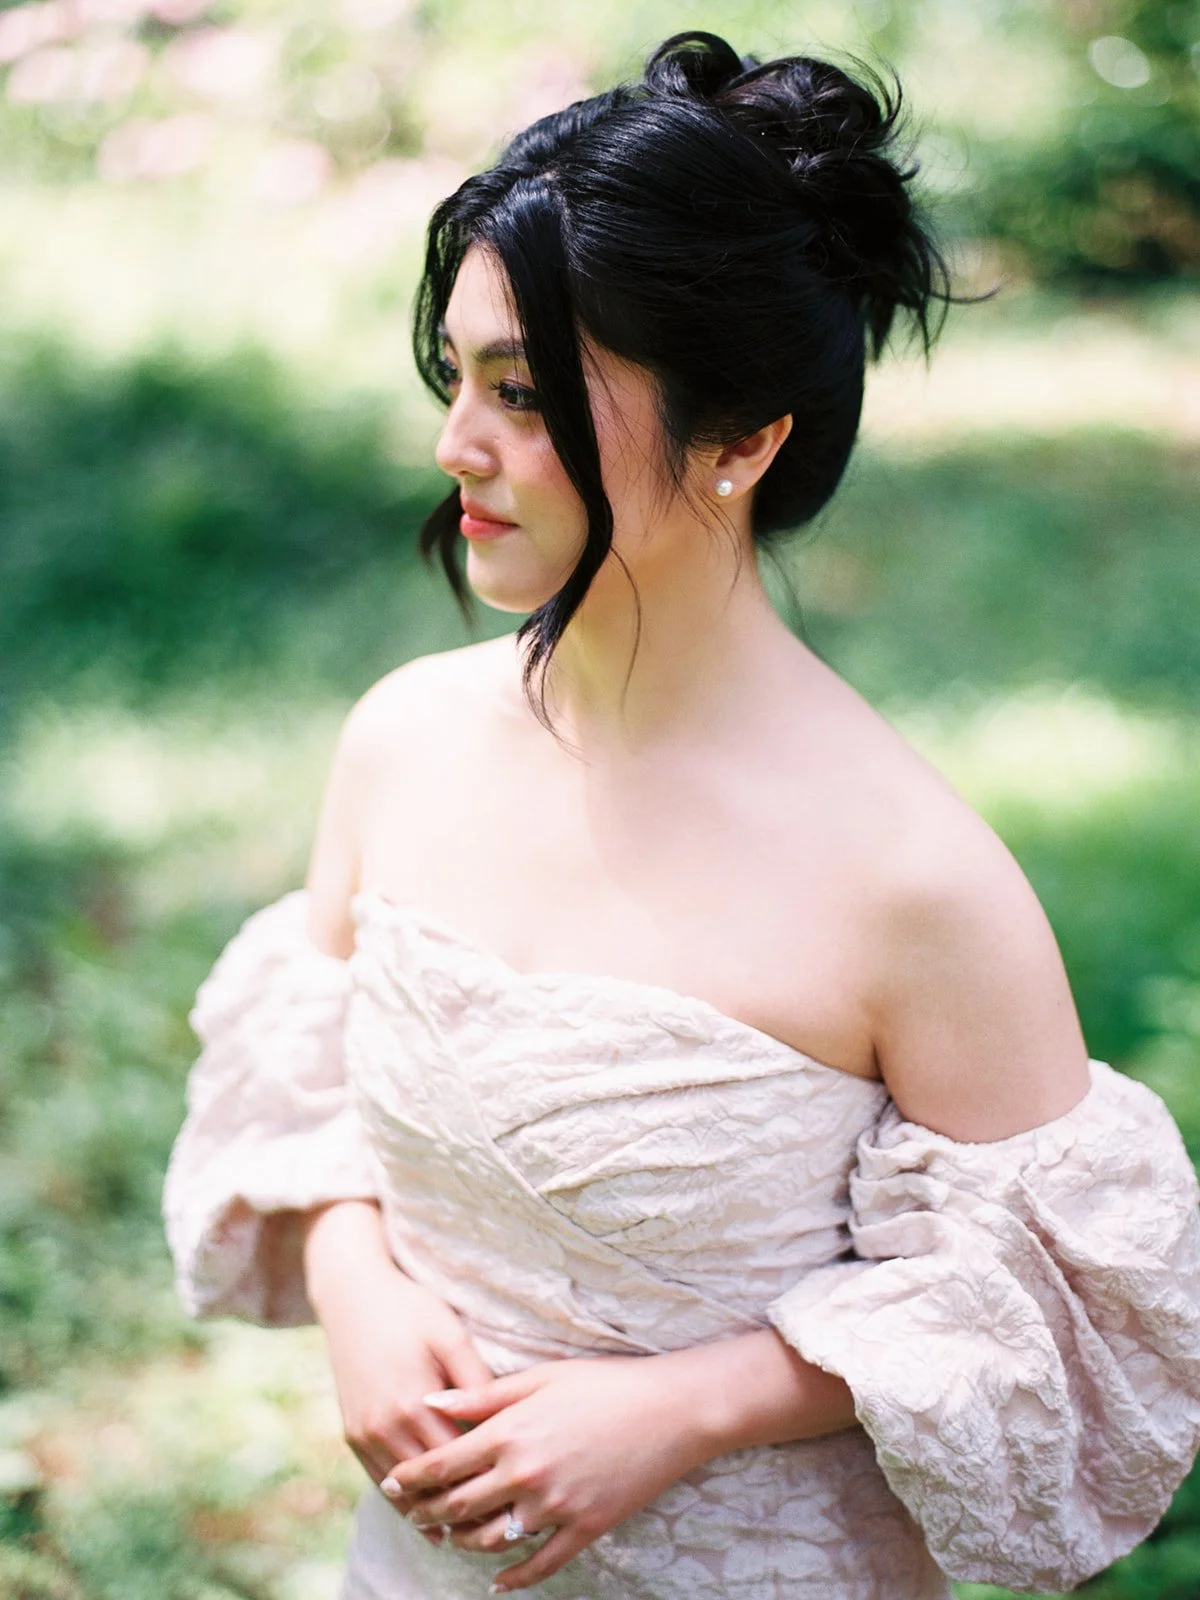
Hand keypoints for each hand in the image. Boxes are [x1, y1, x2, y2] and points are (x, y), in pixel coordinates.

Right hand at [303, 1203, 493, 1533]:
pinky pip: (380, 1480)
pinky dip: (405, 1502)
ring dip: (433, 1513)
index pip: (457, 1462)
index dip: (487, 1481)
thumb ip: (476, 1382)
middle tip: (501, 1528)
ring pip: (402, 1493)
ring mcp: (364, 1434)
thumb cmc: (410, 1309)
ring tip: (472, 1533)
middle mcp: (384, 1427)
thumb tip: (502, 1425)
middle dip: (464, 1506)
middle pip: (430, 1485)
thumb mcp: (451, 1335)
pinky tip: (430, 1520)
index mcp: (413, 1404)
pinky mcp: (352, 1434)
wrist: (352, 1295)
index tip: (517, 1498)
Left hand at [381, 1354, 713, 1590]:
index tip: (391, 1484)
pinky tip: (496, 1581)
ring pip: (492, 1539)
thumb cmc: (605, 1383)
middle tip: (410, 1512)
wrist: (671, 1410)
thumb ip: (482, 1396)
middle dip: (427, 1511)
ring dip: (463, 1541)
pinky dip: (513, 1579)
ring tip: (449, 1536)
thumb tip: (432, 1402)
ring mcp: (556, 1507)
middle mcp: (526, 1474)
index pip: (443, 1464)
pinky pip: (540, 1564)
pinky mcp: (585, 1529)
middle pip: (459, 1505)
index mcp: (511, 1433)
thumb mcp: (540, 1377)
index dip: (411, 1477)